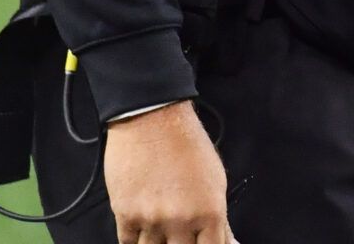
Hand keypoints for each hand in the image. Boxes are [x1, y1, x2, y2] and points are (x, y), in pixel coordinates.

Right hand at [104, 101, 233, 243]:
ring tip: (163, 232)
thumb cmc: (188, 144)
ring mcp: (151, 220)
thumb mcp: (216, 180)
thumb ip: (218, 218)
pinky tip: (143, 233)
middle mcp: (181, 220)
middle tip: (180, 236)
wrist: (152, 120)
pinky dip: (136, 242)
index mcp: (210, 211)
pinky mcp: (125, 215)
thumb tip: (228, 242)